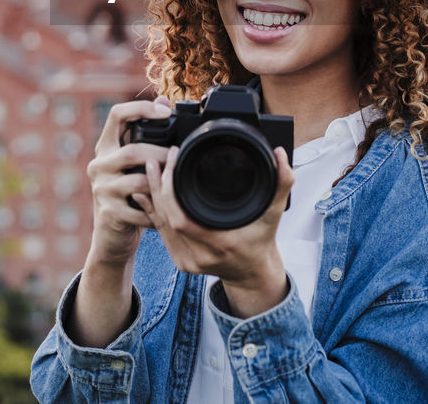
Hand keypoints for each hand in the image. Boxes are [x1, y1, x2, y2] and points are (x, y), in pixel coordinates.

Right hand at [84, 97, 175, 267]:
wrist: (111, 236)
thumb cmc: (129, 194)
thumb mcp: (134, 163)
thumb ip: (144, 134)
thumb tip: (162, 99)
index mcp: (106, 147)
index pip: (116, 115)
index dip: (141, 108)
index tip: (166, 112)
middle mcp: (98, 165)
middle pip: (132, 150)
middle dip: (161, 154)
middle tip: (178, 159)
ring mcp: (101, 189)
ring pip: (138, 180)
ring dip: (161, 184)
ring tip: (175, 185)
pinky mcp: (109, 213)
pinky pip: (141, 208)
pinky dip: (157, 209)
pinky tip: (166, 210)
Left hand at [133, 144, 294, 317]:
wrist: (253, 272)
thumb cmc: (262, 240)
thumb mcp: (275, 212)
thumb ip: (281, 183)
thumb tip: (280, 154)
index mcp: (221, 243)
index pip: (183, 216)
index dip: (171, 186)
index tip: (174, 158)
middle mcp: (201, 256)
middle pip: (167, 218)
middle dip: (159, 186)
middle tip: (158, 159)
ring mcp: (188, 262)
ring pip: (160, 225)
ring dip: (152, 196)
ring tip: (150, 169)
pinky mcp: (180, 262)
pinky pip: (160, 234)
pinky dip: (152, 212)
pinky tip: (145, 193)